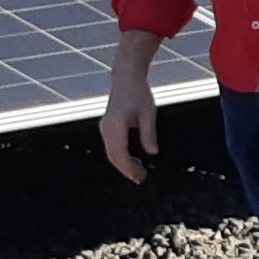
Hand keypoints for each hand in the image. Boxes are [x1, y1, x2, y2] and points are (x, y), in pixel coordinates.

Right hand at [100, 62, 159, 181]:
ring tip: (139, 172)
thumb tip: (153, 152)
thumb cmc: (138, 93)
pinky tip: (134, 160)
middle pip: (113, 156)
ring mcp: (105, 128)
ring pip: (111, 153)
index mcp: (115, 126)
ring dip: (124, 164)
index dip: (129, 168)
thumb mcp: (149, 113)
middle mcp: (106, 128)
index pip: (120, 154)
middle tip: (141, 179)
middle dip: (126, 170)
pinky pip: (112, 147)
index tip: (140, 177)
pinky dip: (121, 156)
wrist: (126, 79)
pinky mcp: (107, 127)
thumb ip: (149, 133)